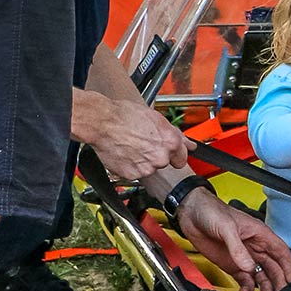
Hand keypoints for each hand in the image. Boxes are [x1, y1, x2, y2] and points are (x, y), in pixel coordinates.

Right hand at [76, 91, 191, 180]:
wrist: (102, 122)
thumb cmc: (125, 115)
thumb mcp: (156, 118)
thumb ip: (175, 134)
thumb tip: (188, 143)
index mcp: (171, 141)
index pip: (182, 157)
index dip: (175, 154)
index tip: (171, 154)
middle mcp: (161, 156)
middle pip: (166, 163)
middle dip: (158, 156)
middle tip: (144, 145)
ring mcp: (147, 167)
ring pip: (150, 168)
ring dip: (143, 161)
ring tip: (132, 146)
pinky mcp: (132, 174)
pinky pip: (135, 173)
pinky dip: (131, 166)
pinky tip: (125, 153)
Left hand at [176, 190, 290, 290]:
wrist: (191, 214)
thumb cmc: (212, 211)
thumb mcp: (227, 227)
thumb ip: (238, 249)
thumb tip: (249, 267)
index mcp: (260, 234)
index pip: (281, 252)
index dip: (289, 267)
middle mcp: (255, 247)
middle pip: (274, 268)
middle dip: (278, 283)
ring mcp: (243, 257)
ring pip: (261, 276)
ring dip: (265, 288)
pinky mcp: (231, 264)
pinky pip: (245, 279)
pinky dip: (248, 288)